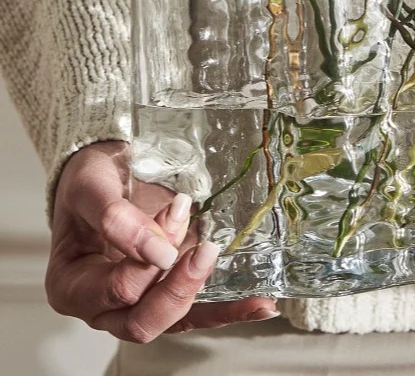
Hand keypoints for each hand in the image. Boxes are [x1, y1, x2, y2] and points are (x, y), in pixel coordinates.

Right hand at [45, 140, 278, 341]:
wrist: (105, 174)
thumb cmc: (88, 182)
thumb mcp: (91, 187)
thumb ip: (114, 216)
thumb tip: (156, 249)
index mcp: (73, 287)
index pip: (114, 291)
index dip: (146, 262)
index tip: (173, 217)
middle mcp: (103, 307)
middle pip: (142, 322)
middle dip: (179, 287)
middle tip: (205, 248)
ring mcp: (138, 303)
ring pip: (174, 321)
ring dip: (208, 300)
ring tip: (247, 286)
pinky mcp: (168, 294)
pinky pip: (198, 313)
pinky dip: (229, 310)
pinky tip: (260, 304)